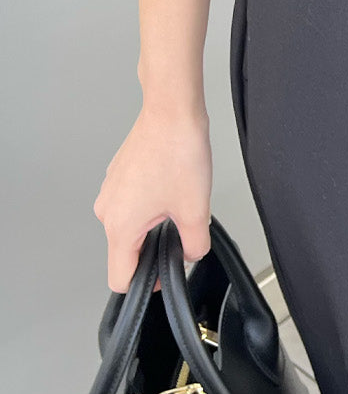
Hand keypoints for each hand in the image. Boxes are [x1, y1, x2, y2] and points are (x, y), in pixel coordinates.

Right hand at [92, 102, 212, 291]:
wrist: (171, 110)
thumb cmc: (178, 151)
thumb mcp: (195, 209)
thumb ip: (194, 246)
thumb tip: (191, 255)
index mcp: (120, 226)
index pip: (120, 279)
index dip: (147, 283)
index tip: (166, 271)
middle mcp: (107, 210)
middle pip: (126, 252)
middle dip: (154, 248)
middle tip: (181, 225)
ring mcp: (111, 190)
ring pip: (129, 225)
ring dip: (153, 223)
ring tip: (178, 198)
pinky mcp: (119, 174)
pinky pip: (131, 202)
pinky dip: (149, 202)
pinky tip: (171, 183)